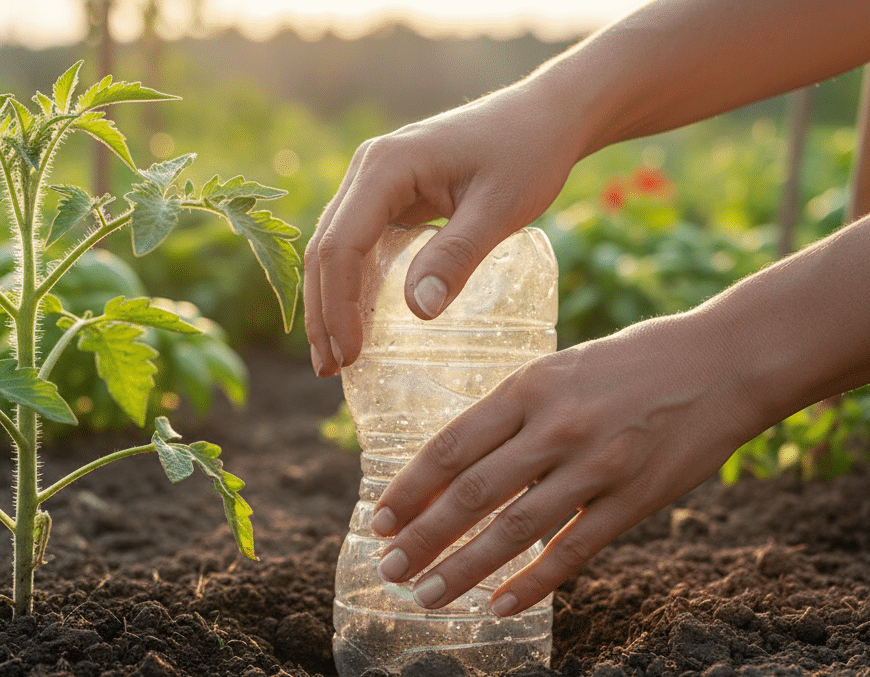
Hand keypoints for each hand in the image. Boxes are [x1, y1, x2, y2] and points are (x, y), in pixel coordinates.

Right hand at [304, 78, 586, 376]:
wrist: (546, 115)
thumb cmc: (529, 153)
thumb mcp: (500, 208)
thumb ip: (457, 256)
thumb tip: (415, 313)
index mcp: (386, 166)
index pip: (341, 246)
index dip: (339, 306)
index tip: (350, 355)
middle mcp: (367, 169)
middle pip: (324, 250)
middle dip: (322, 313)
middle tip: (331, 369)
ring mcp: (373, 180)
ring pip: (332, 248)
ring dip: (329, 302)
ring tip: (334, 357)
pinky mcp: (389, 194)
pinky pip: (355, 243)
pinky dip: (350, 285)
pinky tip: (356, 321)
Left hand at [370, 312, 761, 615]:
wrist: (725, 361)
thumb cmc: (634, 362)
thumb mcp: (560, 370)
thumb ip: (512, 413)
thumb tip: (455, 466)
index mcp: (529, 386)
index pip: (450, 447)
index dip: (409, 491)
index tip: (377, 521)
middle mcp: (556, 426)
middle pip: (471, 495)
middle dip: (422, 539)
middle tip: (388, 571)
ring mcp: (597, 466)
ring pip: (513, 532)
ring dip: (462, 570)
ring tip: (426, 597)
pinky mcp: (635, 499)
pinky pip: (572, 552)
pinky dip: (531, 585)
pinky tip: (499, 608)